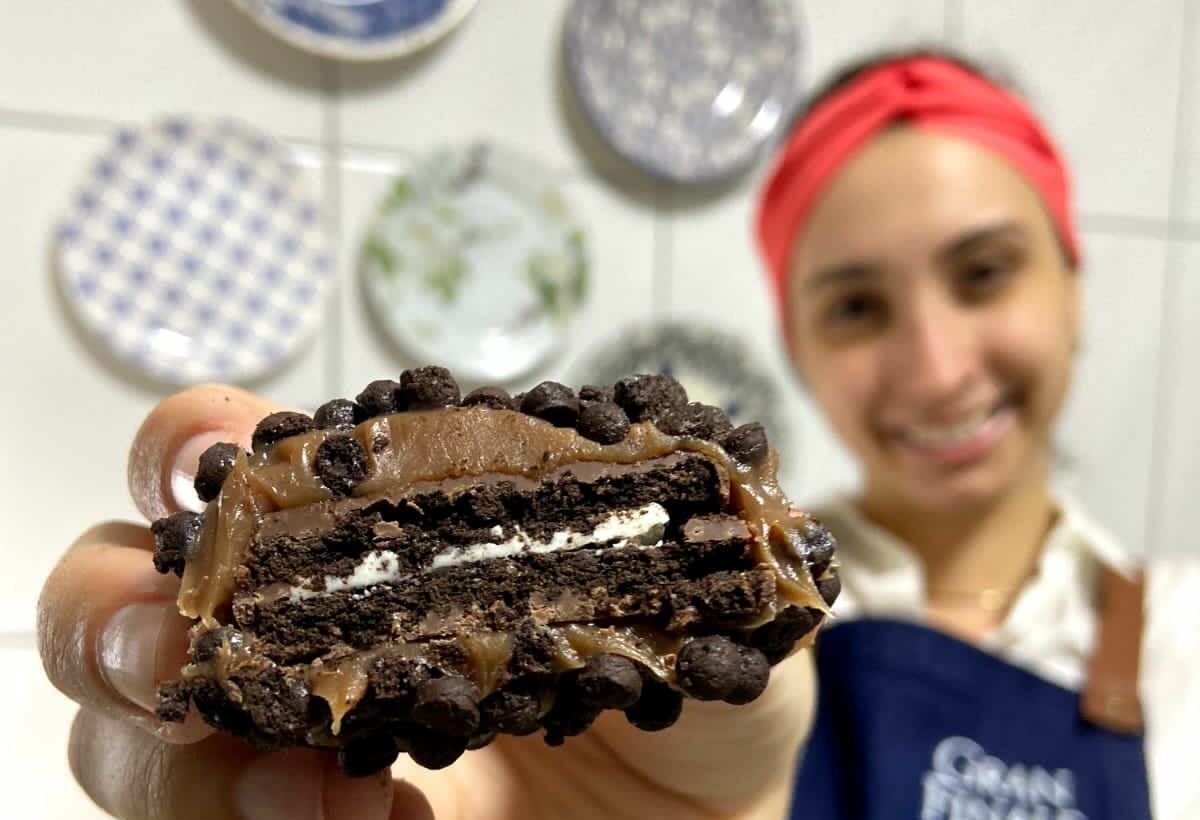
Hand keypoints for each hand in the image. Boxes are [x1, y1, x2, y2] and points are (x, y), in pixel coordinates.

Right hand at [38, 385, 816, 819]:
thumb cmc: (696, 731)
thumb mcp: (714, 633)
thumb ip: (699, 565)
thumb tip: (707, 485)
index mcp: (399, 545)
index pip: (255, 476)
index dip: (199, 448)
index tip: (214, 464)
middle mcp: (317, 635)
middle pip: (131, 601)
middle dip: (109, 607)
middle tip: (166, 646)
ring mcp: (291, 748)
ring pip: (128, 741)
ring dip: (174, 758)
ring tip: (307, 785)